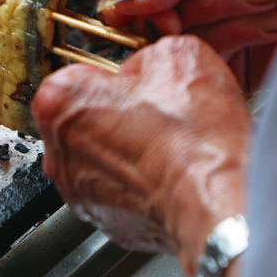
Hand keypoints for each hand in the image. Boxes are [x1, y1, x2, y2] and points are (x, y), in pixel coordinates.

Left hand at [32, 35, 249, 276]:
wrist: (217, 201)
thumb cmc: (192, 138)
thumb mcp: (177, 56)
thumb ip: (146, 54)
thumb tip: (148, 66)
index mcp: (60, 103)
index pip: (80, 74)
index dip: (116, 75)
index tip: (138, 82)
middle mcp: (58, 153)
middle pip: (86, 119)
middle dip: (118, 113)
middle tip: (156, 112)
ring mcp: (80, 192)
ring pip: (102, 158)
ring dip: (130, 150)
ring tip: (168, 145)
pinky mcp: (106, 221)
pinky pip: (120, 192)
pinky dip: (141, 184)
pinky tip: (170, 173)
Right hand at [100, 0, 276, 91]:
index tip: (141, 9)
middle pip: (163, 15)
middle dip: (205, 1)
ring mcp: (224, 35)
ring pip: (190, 44)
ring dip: (235, 19)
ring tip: (274, 1)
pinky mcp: (243, 72)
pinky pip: (215, 71)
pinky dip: (244, 47)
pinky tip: (275, 28)